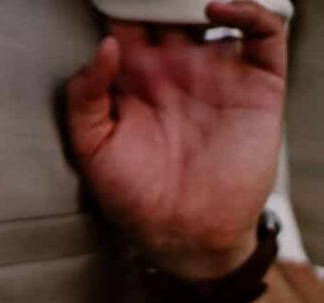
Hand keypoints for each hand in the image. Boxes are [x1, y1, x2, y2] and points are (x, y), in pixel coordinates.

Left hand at [66, 2, 286, 278]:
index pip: (128, 25)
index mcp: (135, 80)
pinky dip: (248, 12)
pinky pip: (262, 33)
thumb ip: (85, 98)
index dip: (123, 8)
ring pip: (217, 14)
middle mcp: (177, 69)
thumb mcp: (93, 149)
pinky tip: (216, 11)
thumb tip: (105, 46)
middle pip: (170, 11)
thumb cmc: (133, 196)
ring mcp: (218, 72)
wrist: (184, 233)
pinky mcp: (257, 84)